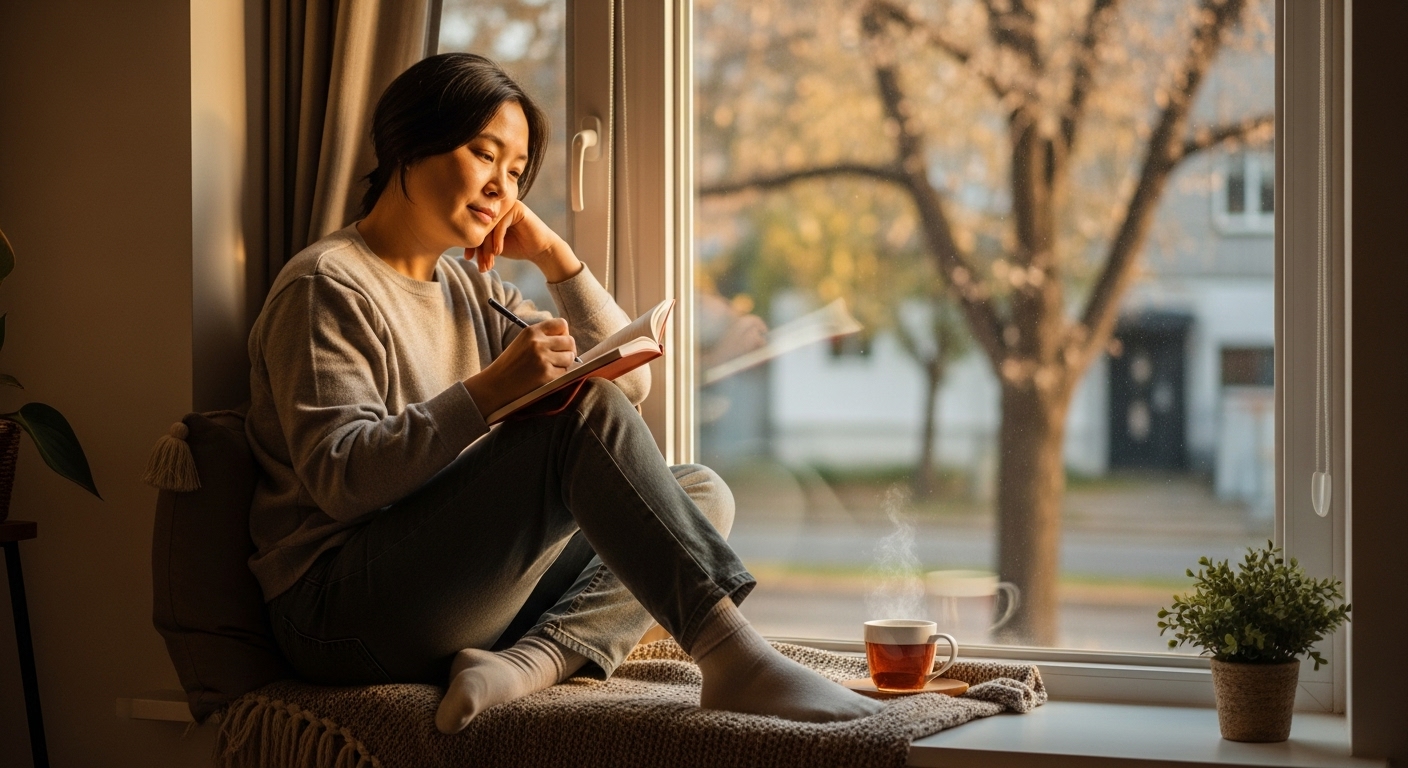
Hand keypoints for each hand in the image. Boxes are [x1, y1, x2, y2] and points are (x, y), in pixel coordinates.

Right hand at [463, 317, 577, 415]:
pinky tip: (547, 376)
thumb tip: (567, 337)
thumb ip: (542, 336)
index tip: (560, 342)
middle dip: (568, 350)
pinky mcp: (547, 374)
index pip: (562, 324)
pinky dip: (560, 375)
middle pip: (570, 341)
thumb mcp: (522, 342)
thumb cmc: (510, 364)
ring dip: (565, 363)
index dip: (564, 333)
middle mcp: (538, 342)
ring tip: (552, 367)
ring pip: (570, 357)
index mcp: (532, 331)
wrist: (496, 385)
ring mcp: (543, 358)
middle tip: (560, 357)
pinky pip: (565, 372)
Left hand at [469, 200, 582, 282]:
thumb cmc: (518, 247)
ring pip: (490, 227)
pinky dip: (498, 240)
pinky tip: (499, 253)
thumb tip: (458, 243)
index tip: (468, 258)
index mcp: (489, 213)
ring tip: (489, 263)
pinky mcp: (516, 208)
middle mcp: (497, 207)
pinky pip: (501, 224)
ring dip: (488, 248)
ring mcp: (506, 206)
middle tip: (480, 265)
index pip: (475, 227)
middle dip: (480, 249)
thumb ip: (480, 242)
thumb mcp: (494, 246)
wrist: (540, 250)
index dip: (470, 244)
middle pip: (481, 227)